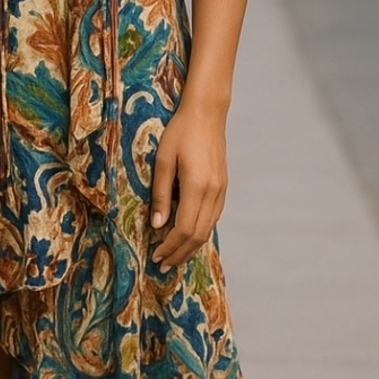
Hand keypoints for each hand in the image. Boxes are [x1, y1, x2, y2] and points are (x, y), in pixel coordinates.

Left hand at [149, 101, 228, 271]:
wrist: (206, 114)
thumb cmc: (179, 133)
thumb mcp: (162, 161)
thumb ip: (160, 194)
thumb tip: (157, 225)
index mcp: (196, 186)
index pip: (183, 229)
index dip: (170, 246)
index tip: (156, 256)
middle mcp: (213, 192)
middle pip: (198, 234)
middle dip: (180, 253)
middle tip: (163, 264)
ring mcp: (221, 190)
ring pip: (208, 229)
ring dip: (191, 246)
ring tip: (174, 256)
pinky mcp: (222, 186)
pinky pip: (213, 218)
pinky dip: (200, 232)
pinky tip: (188, 236)